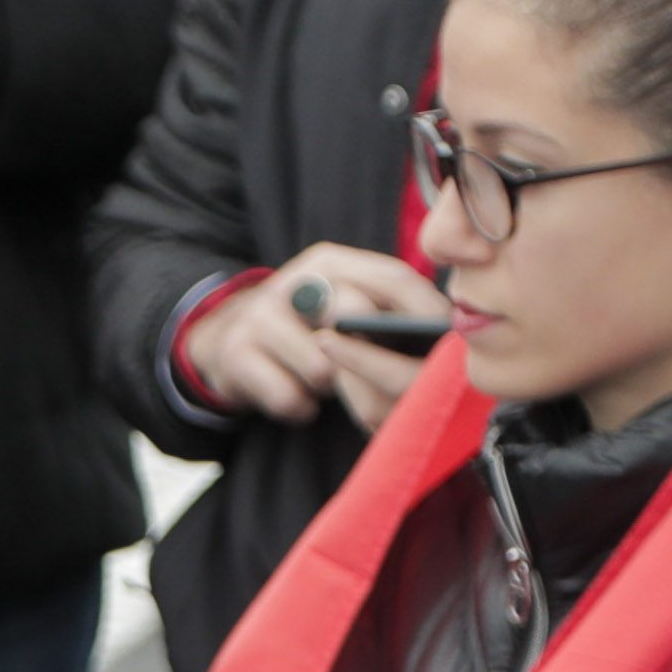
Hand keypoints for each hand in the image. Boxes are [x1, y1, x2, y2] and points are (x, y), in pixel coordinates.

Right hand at [179, 243, 446, 427]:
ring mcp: (260, 316)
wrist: (222, 340)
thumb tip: (445, 336)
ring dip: (333, 390)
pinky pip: (289, 397)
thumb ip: (385, 307)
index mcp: (330, 262)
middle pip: (354, 318)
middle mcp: (294, 281)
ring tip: (327, 386)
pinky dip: (301, 408)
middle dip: (375, 360)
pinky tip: (301, 401)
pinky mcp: (235, 354)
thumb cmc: (303, 328)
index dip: (426, 312)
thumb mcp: (340, 302)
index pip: (392, 278)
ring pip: (322, 367)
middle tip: (386, 384)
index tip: (449, 344)